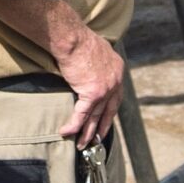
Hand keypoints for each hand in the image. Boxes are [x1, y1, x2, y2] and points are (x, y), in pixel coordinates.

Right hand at [47, 22, 125, 143]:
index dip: (110, 110)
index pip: (116, 96)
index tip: (105, 121)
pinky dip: (73, 125)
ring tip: (80, 144)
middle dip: (102, 127)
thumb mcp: (96, 48)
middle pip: (108, 110)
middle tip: (96, 140)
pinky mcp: (92, 93)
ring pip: (96, 116)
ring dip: (87, 132)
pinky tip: (66, 132)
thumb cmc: (78, 39)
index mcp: (117, 70)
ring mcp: (106, 89)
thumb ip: (97, 61)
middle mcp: (115, 81)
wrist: (72, 38)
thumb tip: (89, 65)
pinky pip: (82, 114)